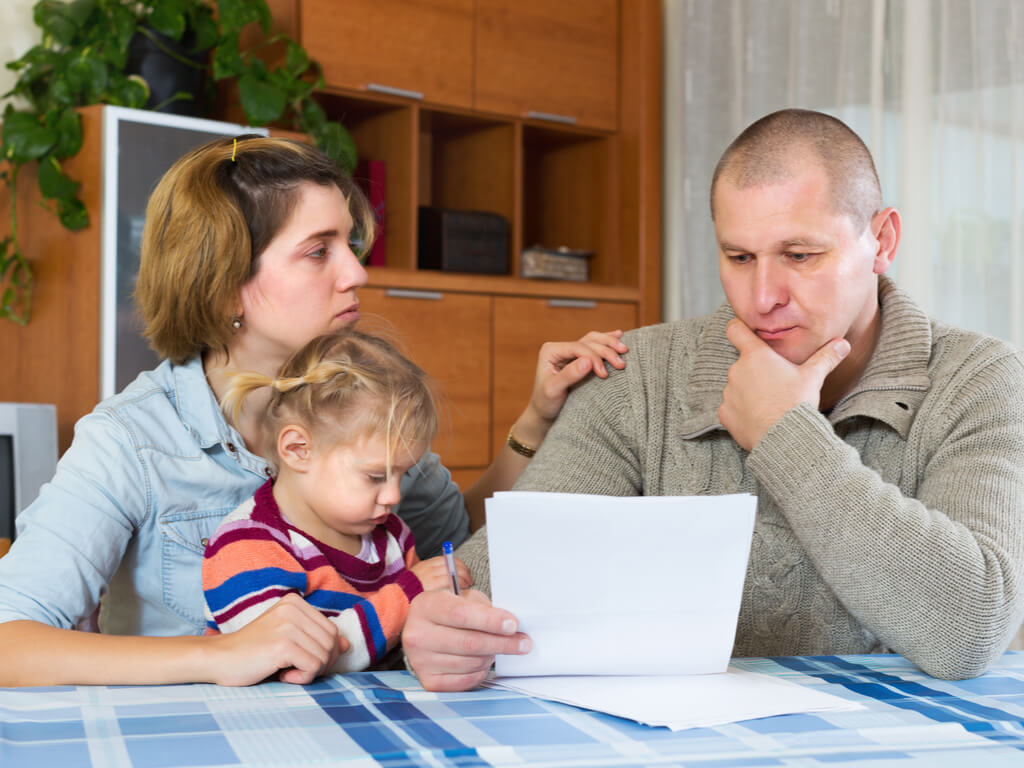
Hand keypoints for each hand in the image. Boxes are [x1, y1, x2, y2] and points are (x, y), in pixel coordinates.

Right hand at [207, 593, 347, 685]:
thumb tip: (346, 644)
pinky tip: (282, 674)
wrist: (219, 659)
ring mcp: (288, 625)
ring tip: (286, 669)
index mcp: (295, 602)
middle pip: (332, 643)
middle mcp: (294, 608)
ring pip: (325, 656)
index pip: (332, 630)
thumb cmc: (254, 651)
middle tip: (296, 668)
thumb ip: (316, 638)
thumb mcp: (288, 639)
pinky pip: (313, 668)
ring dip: (309, 672)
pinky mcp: (283, 644)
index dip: (324, 652)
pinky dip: (301, 678)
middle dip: (320, 663)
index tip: (301, 659)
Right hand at [402, 589, 529, 690]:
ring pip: (470, 663)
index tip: (513, 625)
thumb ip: (483, 608)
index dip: (490, 621)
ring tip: (497, 648)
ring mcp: (420, 660)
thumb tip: (510, 626)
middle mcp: (418, 635)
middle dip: (502, 643)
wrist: (422, 630)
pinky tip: (483, 661)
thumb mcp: (461, 598)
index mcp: (426, 607)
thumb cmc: (448, 611)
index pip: (461, 615)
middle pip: (469, 642)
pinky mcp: (428, 681)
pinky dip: (481, 672)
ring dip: (491, 656)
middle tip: (523, 642)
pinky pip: (465, 680)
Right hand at [411, 555, 471, 591]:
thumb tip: (453, 576)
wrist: (398, 599)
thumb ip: (434, 575)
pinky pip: (450, 580)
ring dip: (464, 577)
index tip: (465, 571)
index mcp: (426, 564)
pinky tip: (462, 588)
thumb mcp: (421, 579)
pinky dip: (459, 583)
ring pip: (453, 571)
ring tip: (467, 584)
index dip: (460, 565)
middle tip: (469, 579)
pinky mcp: (431, 584)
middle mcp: (428, 567)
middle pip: (452, 564)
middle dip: (464, 571)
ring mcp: (430, 575)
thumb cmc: (411, 593)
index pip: (448, 559)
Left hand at [515, 330, 627, 446]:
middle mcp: (560, 348)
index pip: (578, 348)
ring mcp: (570, 351)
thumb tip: (588, 361)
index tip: (604, 375)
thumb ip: (569, 375)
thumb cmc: (546, 403)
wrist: (545, 412)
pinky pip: (595, 344)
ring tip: (625, 350)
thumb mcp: (554, 390)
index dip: (594, 358)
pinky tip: (619, 335)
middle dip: (606, 351)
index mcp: (551, 351)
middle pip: (588, 342)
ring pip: (594, 340)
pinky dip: (607, 341)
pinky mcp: (578, 358)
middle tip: (621, 364)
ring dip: (610, 343)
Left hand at [718, 319, 849, 450]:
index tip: (747, 334)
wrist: (785, 437)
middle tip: (775, 383)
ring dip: (748, 391)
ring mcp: (728, 392)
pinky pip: (731, 407)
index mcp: (756, 355)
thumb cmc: (797, 403)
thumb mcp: (813, 377)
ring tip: (769, 403)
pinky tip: (758, 417)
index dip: (740, 329)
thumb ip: (826, 357)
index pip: (735, 329)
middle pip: (742, 363)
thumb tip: (843, 344)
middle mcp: (737, 370)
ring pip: (736, 386)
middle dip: (755, 370)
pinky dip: (740, 411)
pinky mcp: (724, 413)